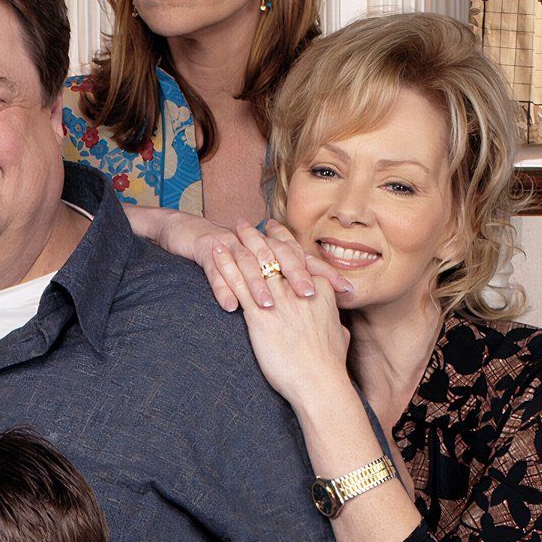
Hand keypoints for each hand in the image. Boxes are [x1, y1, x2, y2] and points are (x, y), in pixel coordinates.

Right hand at [149, 212, 349, 311]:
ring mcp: (232, 246)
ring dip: (257, 286)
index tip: (348, 291)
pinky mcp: (208, 251)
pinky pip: (215, 273)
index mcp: (274, 250)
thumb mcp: (263, 268)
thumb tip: (323, 306)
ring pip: (248, 266)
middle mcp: (258, 245)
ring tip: (268, 306)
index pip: (306, 260)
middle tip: (309, 295)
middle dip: (296, 275)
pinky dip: (222, 289)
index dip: (327, 274)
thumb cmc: (233, 258)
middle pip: (281, 258)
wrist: (193, 234)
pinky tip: (229, 306)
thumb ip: (290, 283)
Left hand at [211, 222, 353, 407]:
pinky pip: (238, 284)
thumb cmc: (330, 366)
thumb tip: (339, 328)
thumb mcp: (339, 338)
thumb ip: (335, 326)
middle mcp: (298, 289)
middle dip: (257, 236)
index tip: (274, 228)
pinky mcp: (259, 316)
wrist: (320, 383)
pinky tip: (215, 253)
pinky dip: (225, 265)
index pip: (298, 256)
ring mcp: (279, 301)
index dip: (284, 240)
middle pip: (274, 254)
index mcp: (320, 289)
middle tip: (245, 223)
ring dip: (239, 245)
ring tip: (225, 232)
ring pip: (255, 263)